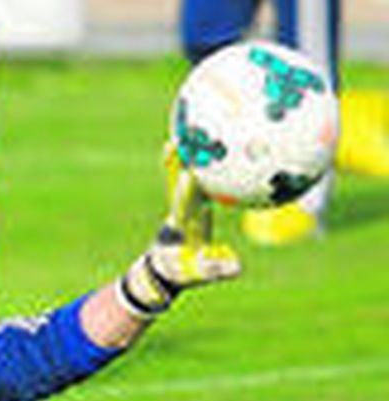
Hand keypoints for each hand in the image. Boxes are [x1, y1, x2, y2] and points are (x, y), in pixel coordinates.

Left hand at [116, 149, 241, 318]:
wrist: (163, 269)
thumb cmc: (181, 272)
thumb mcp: (199, 273)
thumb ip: (215, 270)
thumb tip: (237, 267)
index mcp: (181, 224)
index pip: (183, 204)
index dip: (186, 190)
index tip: (188, 173)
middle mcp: (180, 208)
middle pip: (178, 180)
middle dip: (179, 161)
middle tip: (179, 138)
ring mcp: (184, 202)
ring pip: (186, 173)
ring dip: (188, 153)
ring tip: (188, 127)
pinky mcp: (190, 201)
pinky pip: (199, 176)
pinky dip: (203, 161)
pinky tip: (212, 141)